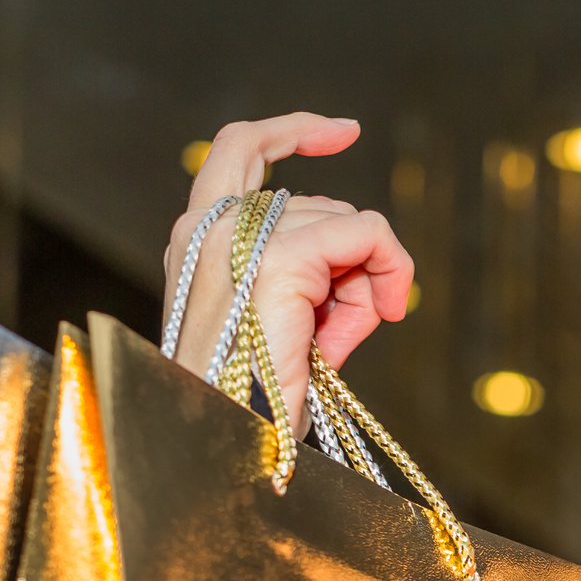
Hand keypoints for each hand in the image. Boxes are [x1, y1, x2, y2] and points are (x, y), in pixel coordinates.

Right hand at [162, 113, 412, 434]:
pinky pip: (365, 234)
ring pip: (347, 221)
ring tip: (337, 342)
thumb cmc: (253, 404)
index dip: (293, 131)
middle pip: (314, 200)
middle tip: (358, 320)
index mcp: (192, 239)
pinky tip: (378, 320)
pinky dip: (387, 272)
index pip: (238, 149)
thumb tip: (363, 249)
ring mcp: (237, 240)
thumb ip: (305, 272)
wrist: (227, 449)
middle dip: (351, 255)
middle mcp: (204, 229)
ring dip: (366, 282)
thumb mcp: (275, 322)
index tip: (346, 133)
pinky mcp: (278, 261)